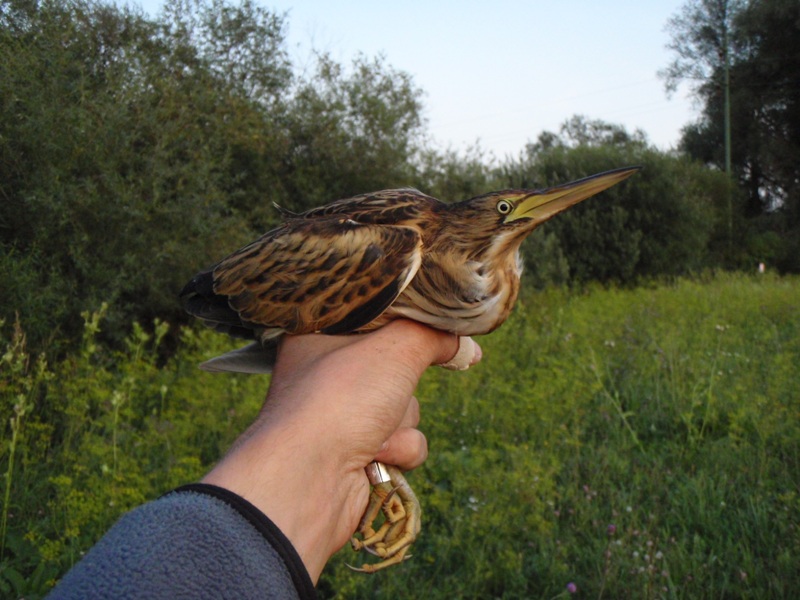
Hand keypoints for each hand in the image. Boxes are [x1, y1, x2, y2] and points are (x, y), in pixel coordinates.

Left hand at [201, 320, 481, 581]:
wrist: (310, 480)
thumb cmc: (341, 399)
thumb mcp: (397, 347)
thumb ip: (433, 334)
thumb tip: (464, 344)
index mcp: (318, 338)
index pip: (374, 320)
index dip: (406, 322)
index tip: (438, 324)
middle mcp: (326, 377)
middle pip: (396, 367)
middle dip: (402, 385)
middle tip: (390, 387)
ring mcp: (341, 419)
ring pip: (404, 408)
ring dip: (402, 422)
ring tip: (373, 432)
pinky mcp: (357, 456)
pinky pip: (402, 444)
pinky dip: (399, 451)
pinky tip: (375, 458)